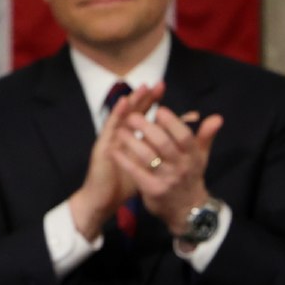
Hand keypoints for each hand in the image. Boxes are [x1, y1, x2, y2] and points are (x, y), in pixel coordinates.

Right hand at [68, 82, 162, 240]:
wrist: (103, 200)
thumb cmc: (124, 183)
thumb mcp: (146, 166)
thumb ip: (160, 151)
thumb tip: (181, 142)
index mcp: (130, 139)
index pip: (143, 116)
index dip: (153, 103)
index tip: (165, 90)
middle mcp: (120, 136)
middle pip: (134, 112)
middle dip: (146, 98)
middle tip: (158, 83)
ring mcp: (110, 140)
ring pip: (121, 116)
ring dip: (132, 101)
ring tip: (142, 88)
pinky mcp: (103, 147)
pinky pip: (110, 128)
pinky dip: (116, 114)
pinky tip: (123, 103)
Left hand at [111, 102, 224, 233]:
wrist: (186, 210)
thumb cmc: (190, 176)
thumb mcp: (200, 157)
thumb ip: (206, 136)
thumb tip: (217, 117)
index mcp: (193, 156)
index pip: (184, 136)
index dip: (172, 122)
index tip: (159, 110)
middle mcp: (181, 167)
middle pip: (164, 144)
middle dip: (147, 128)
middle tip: (132, 117)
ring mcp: (166, 179)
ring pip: (148, 157)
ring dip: (132, 142)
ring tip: (120, 130)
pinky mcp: (152, 190)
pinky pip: (136, 172)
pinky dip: (124, 160)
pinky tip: (114, 150)